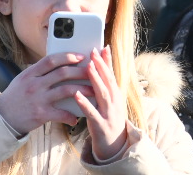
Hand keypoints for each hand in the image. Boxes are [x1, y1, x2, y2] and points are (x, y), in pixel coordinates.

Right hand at [0, 52, 91, 135]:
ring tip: (93, 91)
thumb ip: (39, 71)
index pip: (52, 60)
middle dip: (81, 72)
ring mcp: (38, 99)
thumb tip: (60, 62)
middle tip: (93, 72)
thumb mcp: (23, 79)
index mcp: (30, 73)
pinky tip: (76, 117)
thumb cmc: (15, 97)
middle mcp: (35, 84)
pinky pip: (60, 113)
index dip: (68, 56)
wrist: (1, 118)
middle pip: (63, 73)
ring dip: (83, 90)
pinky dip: (70, 115)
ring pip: (66, 90)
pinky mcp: (40, 114)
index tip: (81, 56)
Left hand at [76, 48, 128, 162]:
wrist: (114, 145)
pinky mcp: (100, 125)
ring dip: (95, 79)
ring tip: (88, 67)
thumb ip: (102, 86)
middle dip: (101, 65)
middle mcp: (114, 101)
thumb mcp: (109, 101)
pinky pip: (91, 112)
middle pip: (108, 80)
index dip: (107, 60)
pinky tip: (76, 95)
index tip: (102, 46)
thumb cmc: (107, 118)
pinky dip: (84, 102)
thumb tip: (97, 67)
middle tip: (93, 52)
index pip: (111, 74)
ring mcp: (109, 113)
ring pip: (102, 93)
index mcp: (115, 94)